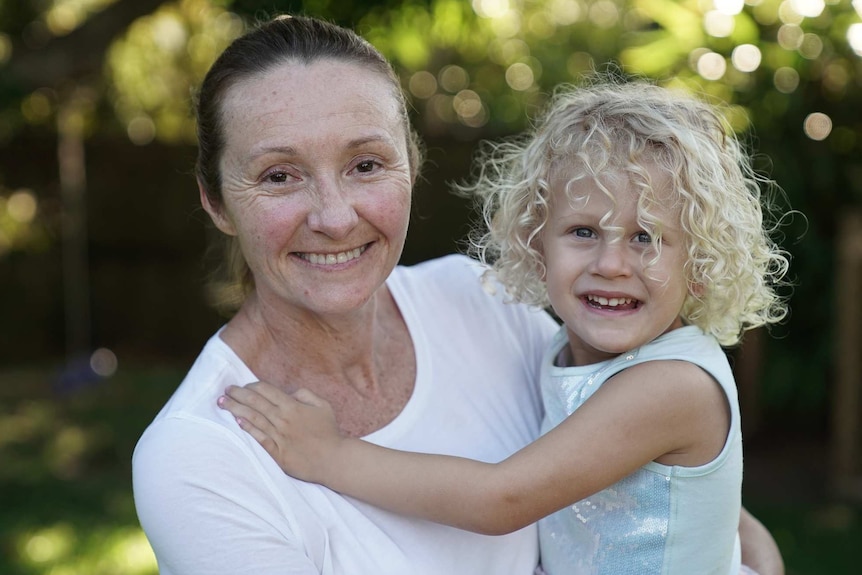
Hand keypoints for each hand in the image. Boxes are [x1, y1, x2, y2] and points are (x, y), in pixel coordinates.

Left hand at [217, 382, 343, 482]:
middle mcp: (283, 419)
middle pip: (255, 402)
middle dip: (238, 394)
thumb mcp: (323, 406)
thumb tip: (289, 393)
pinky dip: (248, 429)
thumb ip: (305, 394)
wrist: (333, 459)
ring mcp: (279, 436)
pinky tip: (238, 422)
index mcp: (293, 406)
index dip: (252, 386)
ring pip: (253, 418)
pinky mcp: (277, 453)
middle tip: (226, 390)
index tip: (242, 386)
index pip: (266, 390)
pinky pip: (259, 438)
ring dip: (236, 409)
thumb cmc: (329, 432)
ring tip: (223, 403)